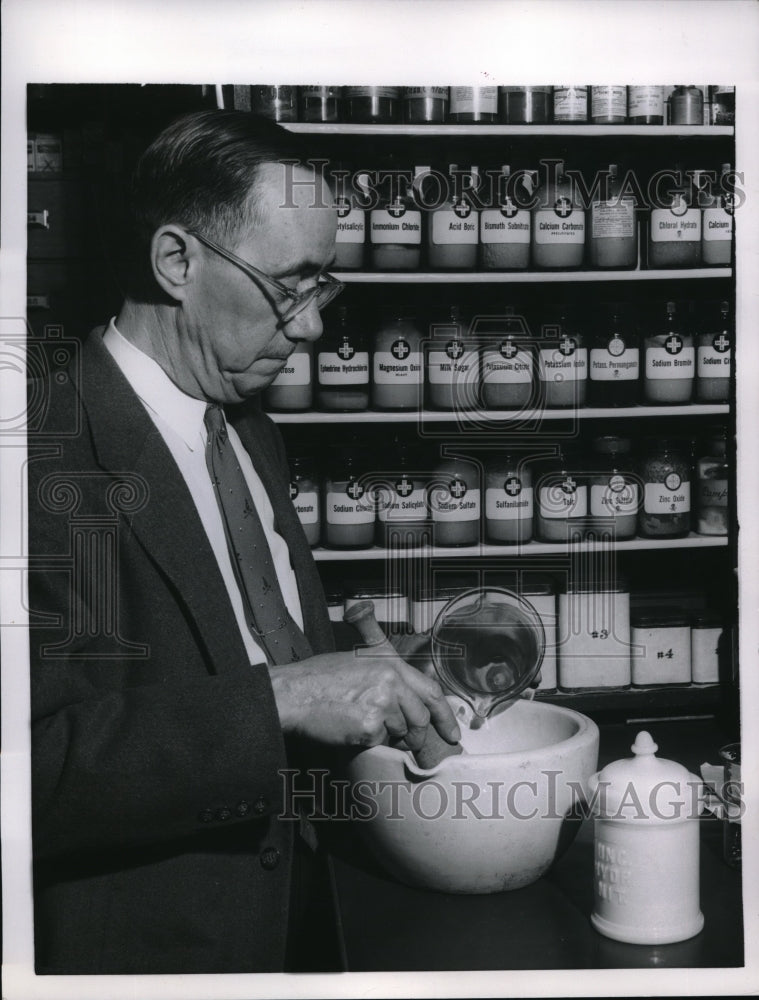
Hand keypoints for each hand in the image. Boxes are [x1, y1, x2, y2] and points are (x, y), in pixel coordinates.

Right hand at [269, 649, 460, 750]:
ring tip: (362, 725)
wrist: (293, 693)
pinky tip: (351, 730)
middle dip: (414, 736)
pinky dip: (369, 743)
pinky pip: (380, 743)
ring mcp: (382, 704)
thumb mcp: (357, 661)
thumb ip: (385, 674)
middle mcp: (390, 682)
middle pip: (420, 719)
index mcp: (390, 664)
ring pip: (401, 734)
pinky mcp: (370, 727)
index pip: (431, 691)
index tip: (452, 733)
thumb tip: (406, 696)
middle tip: (401, 741)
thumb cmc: (319, 678)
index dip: (445, 715)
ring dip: (388, 737)